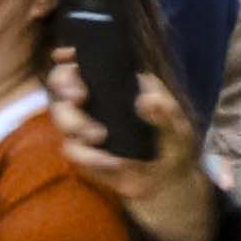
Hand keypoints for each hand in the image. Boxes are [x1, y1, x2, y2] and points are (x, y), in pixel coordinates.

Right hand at [41, 52, 212, 240]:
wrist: (166, 185)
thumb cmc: (175, 147)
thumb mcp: (180, 129)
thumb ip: (166, 114)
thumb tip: (146, 100)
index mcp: (120, 84)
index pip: (90, 61)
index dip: (71, 55)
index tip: (64, 55)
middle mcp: (98, 100)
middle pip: (63, 83)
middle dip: (65, 86)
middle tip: (79, 98)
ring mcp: (86, 125)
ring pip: (60, 115)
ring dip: (73, 123)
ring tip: (99, 137)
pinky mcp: (84, 152)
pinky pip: (72, 149)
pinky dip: (88, 156)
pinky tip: (111, 162)